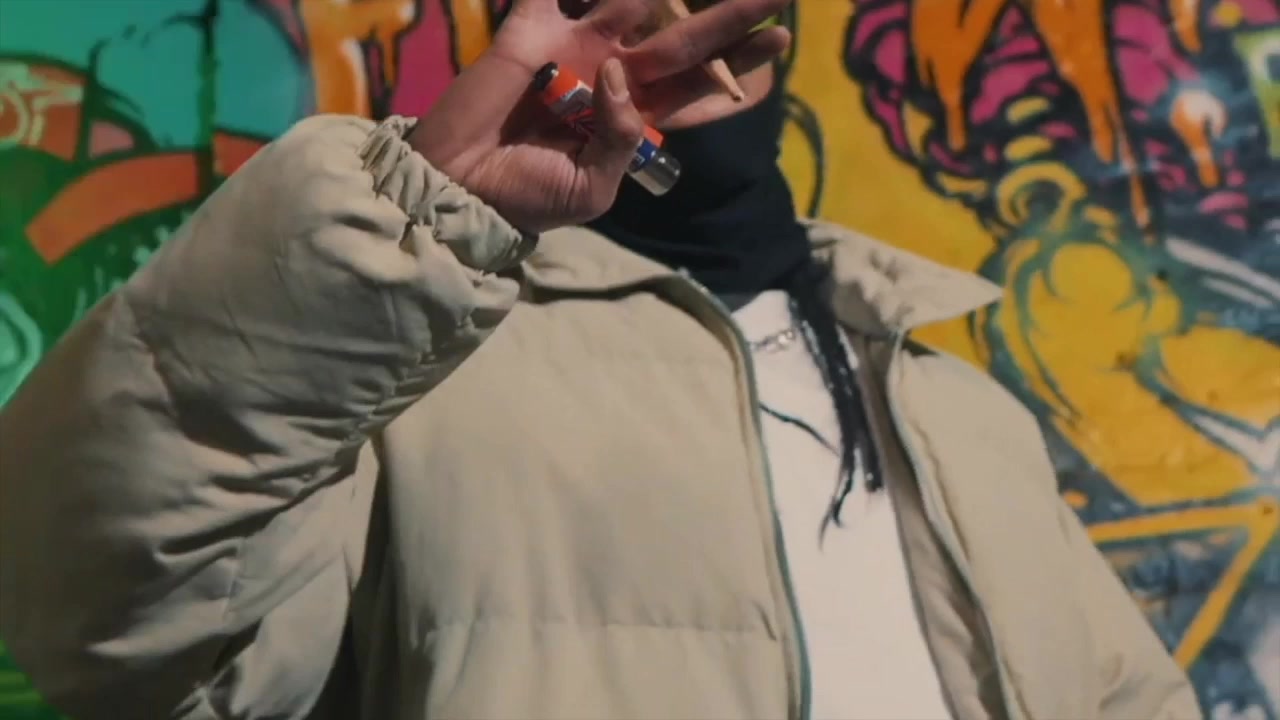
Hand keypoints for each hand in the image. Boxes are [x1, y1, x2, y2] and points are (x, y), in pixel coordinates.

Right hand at [408, 0, 790, 232]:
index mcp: (635, 119)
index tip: (780, 40)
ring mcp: (574, 49)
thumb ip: (621, 139)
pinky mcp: (531, 31)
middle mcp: (613, 76)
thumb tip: (622, 77)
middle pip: (681, 39)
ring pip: (630, 2)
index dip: (737, 64)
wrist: (460, 189)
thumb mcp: (591, 189)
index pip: (697, 85)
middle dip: (726, 17)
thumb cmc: (529, 199)